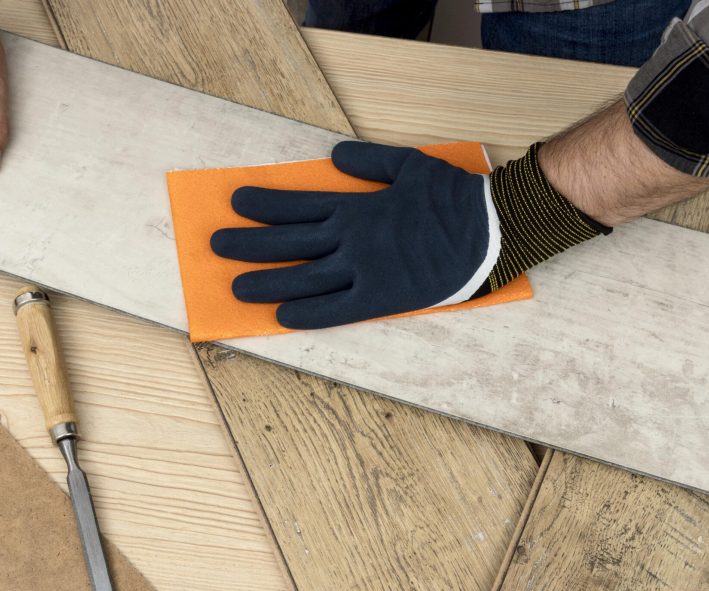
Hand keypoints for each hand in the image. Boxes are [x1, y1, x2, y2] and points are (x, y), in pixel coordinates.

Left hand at [211, 142, 499, 329]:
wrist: (492, 229)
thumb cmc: (454, 196)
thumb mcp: (409, 165)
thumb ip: (368, 162)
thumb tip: (333, 156)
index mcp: (357, 206)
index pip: (298, 205)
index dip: (264, 204)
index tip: (235, 201)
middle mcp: (352, 238)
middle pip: (289, 242)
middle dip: (248, 242)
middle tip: (216, 244)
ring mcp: (364, 270)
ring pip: (303, 277)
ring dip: (266, 280)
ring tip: (235, 285)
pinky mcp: (381, 297)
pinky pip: (335, 310)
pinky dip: (307, 313)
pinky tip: (279, 316)